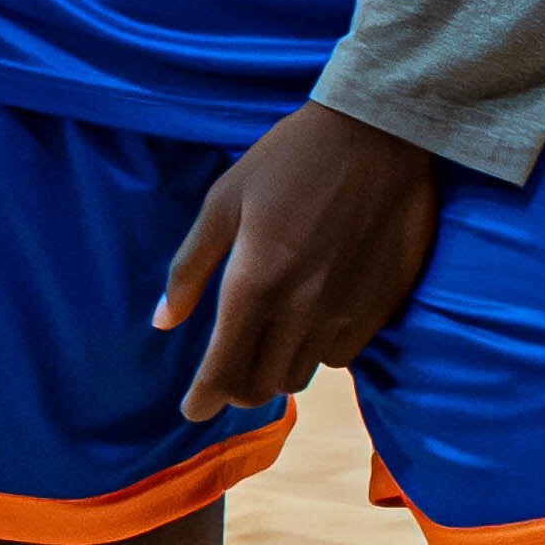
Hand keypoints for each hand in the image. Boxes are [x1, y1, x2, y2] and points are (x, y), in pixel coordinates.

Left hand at [153, 102, 438, 423]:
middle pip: (263, 384)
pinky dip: (319, 351)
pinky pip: (343, 355)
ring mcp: (345, 312)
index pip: (224, 368)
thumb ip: (190, 267)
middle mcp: (300, 309)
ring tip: (268, 346)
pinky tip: (311, 324)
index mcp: (254, 282)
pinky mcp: (382, 307)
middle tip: (227, 374)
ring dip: (278, 371)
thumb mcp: (223, 201)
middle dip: (238, 388)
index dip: (204, 398)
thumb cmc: (289, 159)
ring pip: (303, 375)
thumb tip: (162, 321)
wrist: (378, 134)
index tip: (193, 411)